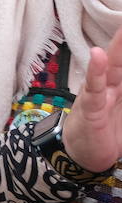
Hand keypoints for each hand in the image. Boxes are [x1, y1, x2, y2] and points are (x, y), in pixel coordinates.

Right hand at [62, 24, 121, 174]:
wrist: (84, 156)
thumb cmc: (110, 132)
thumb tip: (120, 76)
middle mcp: (113, 83)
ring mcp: (100, 92)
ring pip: (112, 65)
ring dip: (119, 46)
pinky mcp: (90, 106)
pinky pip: (93, 86)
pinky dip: (95, 69)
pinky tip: (97, 54)